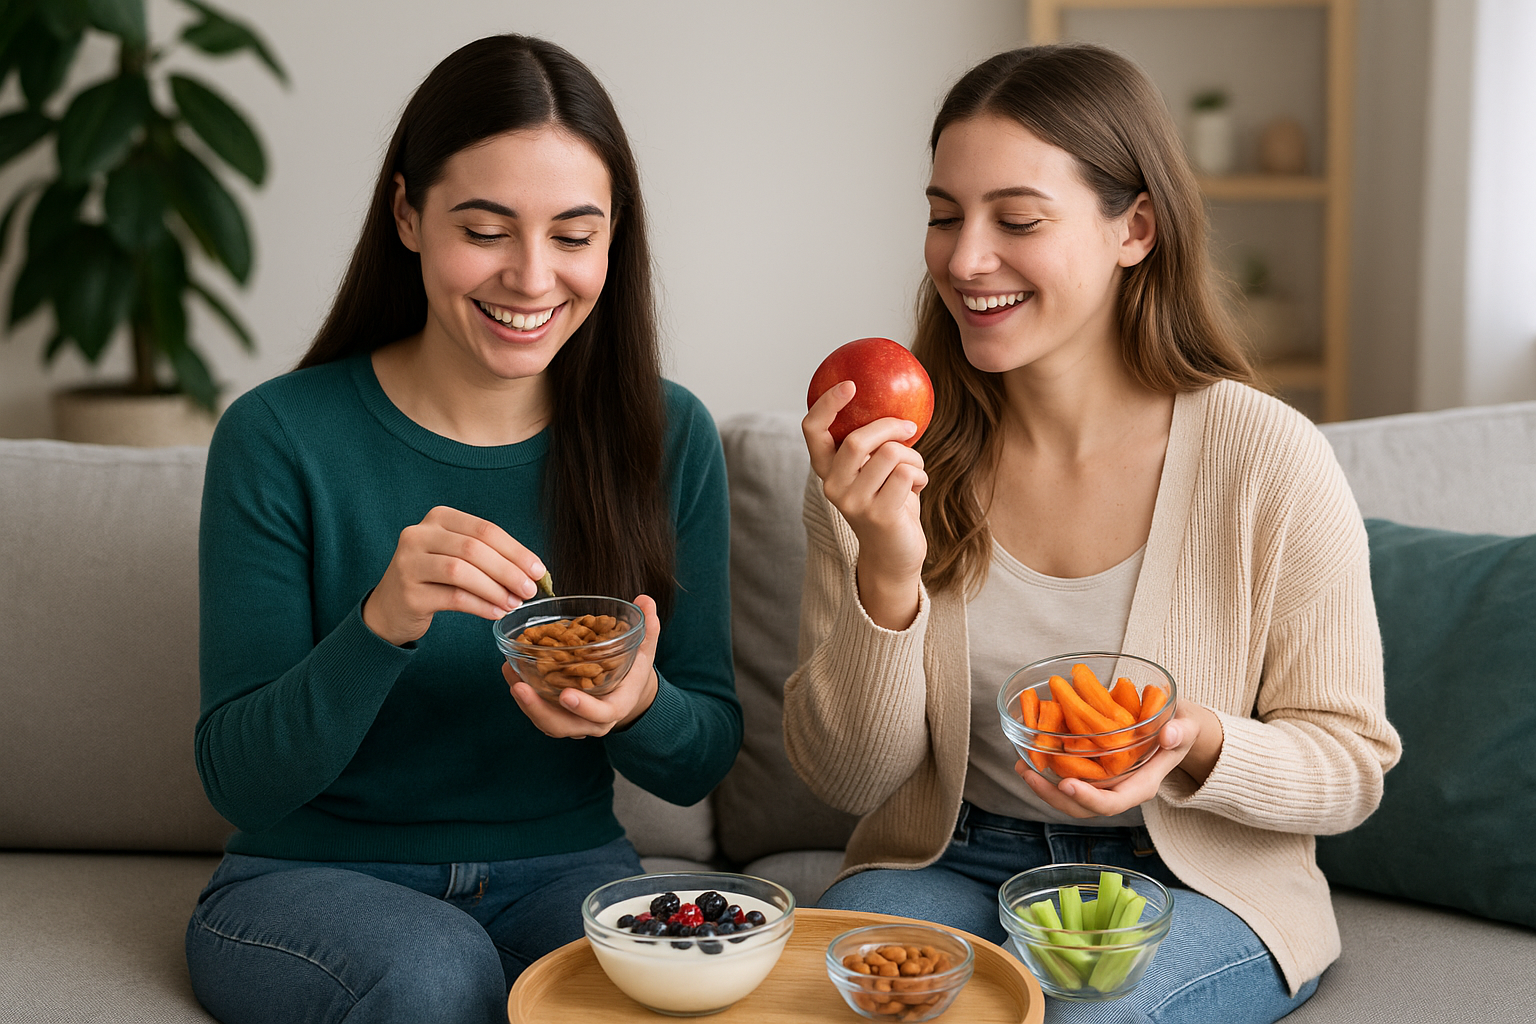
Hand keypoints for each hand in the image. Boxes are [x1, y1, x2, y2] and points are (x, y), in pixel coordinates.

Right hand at [362, 505, 544, 646]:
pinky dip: (481, 606)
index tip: (538, 570)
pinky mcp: (408, 593)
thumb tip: (533, 572)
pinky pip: (453, 598)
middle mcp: (418, 535)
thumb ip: (489, 557)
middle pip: (474, 549)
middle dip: (508, 571)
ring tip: (514, 603)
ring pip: (462, 572)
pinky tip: (496, 612)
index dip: (516, 550)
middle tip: (530, 590)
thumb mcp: (457, 556)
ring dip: (495, 589)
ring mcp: (409, 563)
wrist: (390, 608)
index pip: (485, 530)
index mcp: (438, 518)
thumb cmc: (434, 578)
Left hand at [504, 594, 661, 737]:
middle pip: (563, 725)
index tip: (566, 696)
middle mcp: (593, 721)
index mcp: (616, 706)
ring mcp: (574, 722)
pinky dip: (524, 697)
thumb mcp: (645, 650)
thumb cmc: (634, 671)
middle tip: (520, 687)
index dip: (584, 708)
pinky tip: (511, 673)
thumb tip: (645, 600)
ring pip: (546, 722)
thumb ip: (648, 628)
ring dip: (525, 702)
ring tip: (510, 674)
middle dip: (539, 710)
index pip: (601, 714)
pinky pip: (539, 713)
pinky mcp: (560, 717)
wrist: (627, 694)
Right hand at [803, 381, 928, 628]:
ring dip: (914, 458)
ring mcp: (853, 502)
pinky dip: (921, 475)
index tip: (850, 384)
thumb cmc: (888, 500)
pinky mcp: (878, 514)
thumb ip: (874, 443)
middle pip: (858, 440)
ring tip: (915, 471)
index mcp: (827, 469)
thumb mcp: (875, 468)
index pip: (813, 430)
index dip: (827, 403)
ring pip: (890, 455)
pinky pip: (908, 475)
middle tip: (909, 428)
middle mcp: (832, 485)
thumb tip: (893, 400)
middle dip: (890, 427)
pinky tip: (918, 489)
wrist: (895, 553)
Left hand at [1014, 701, 1224, 817]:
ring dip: (1045, 787)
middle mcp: (1122, 790)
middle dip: (1054, 797)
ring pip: (1072, 799)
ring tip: (1021, 766)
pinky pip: (1071, 780)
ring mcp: (1107, 784)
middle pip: (1085, 808)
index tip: (1066, 784)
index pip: (1113, 804)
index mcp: (1143, 785)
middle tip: (1028, 773)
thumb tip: (1169, 735)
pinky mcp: (1097, 773)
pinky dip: (1049, 773)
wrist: (1179, 730)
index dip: (1089, 799)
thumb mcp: (1188, 727)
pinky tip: (1031, 757)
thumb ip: (1181, 731)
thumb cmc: (1182, 728)